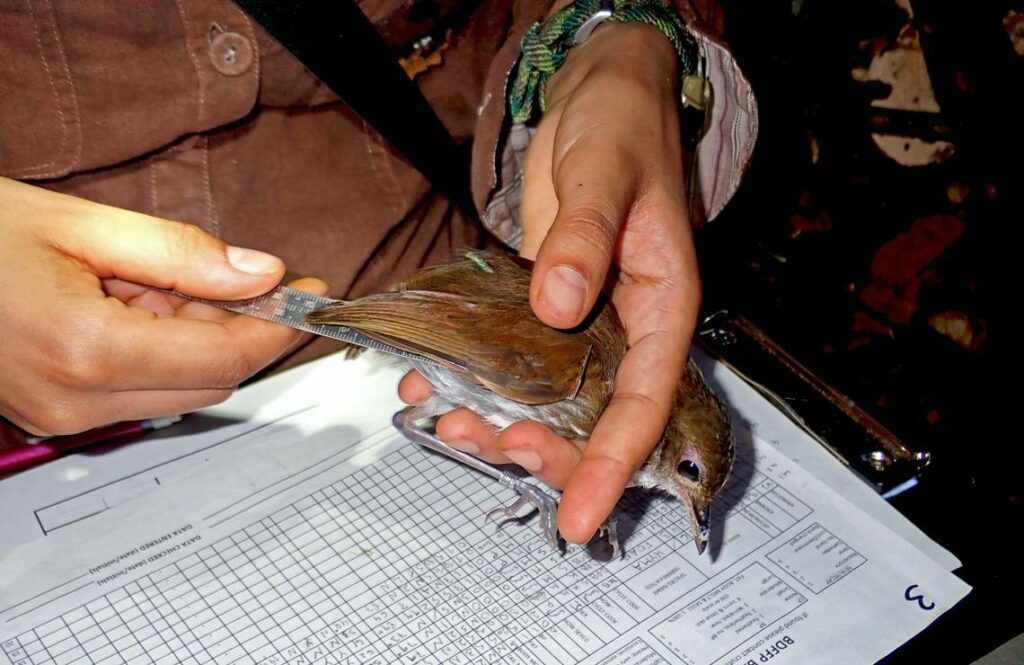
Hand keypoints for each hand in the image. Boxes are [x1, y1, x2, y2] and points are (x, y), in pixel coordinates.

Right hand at [0, 177, 326, 435]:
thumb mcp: (80, 224)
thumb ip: (179, 253)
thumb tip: (260, 274)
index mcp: (89, 348)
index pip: (227, 354)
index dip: (277, 325)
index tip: (306, 292)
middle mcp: (77, 398)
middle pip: (212, 378)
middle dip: (237, 327)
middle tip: (230, 272)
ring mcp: (61, 415)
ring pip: (181, 388)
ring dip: (194, 338)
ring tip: (148, 278)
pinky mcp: (53, 414)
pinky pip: (140, 390)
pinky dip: (159, 350)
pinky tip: (128, 303)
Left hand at [400, 23, 699, 542]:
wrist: (597, 96)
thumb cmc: (622, 125)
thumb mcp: (605, 172)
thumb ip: (584, 235)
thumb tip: (559, 304)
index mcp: (661, 306)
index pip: (644, 403)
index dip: (613, 466)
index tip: (579, 518)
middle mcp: (623, 326)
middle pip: (593, 419)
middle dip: (544, 449)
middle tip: (487, 445)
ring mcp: (580, 321)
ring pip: (546, 399)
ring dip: (497, 422)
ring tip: (446, 422)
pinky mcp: (540, 305)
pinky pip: (507, 358)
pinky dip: (468, 377)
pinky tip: (426, 381)